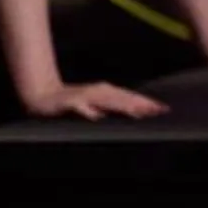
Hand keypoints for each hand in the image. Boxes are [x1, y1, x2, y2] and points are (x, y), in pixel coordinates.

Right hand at [22, 80, 167, 119]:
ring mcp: (84, 96)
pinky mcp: (70, 102)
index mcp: (106, 91)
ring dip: (121, 107)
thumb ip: (114, 106)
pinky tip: (96, 117)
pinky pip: (80, 107)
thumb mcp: (97, 104)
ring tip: (137, 114)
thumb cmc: (74, 102)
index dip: (147, 103)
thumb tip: (137, 112)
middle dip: (141, 105)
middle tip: (158, 111)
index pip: (130, 97)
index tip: (164, 109)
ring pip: (106, 102)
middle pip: (123, 98)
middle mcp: (98, 91)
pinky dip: (88, 112)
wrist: (43, 96)